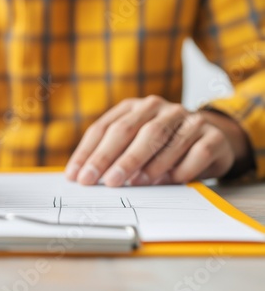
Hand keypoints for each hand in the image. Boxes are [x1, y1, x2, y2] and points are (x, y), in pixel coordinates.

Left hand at [66, 95, 251, 186]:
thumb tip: (84, 178)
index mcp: (134, 108)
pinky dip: (180, 168)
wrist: (211, 140)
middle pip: (129, 130)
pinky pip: (195, 152)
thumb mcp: (135, 144)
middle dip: (111, 158)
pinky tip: (169, 181)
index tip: (77, 176)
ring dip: (144, 163)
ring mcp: (186, 119)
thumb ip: (112, 156)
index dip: (88, 153)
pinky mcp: (212, 136)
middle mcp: (159, 108)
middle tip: (101, 181)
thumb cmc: (162, 146)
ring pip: (160, 138)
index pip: (104, 128)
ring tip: (133, 182)